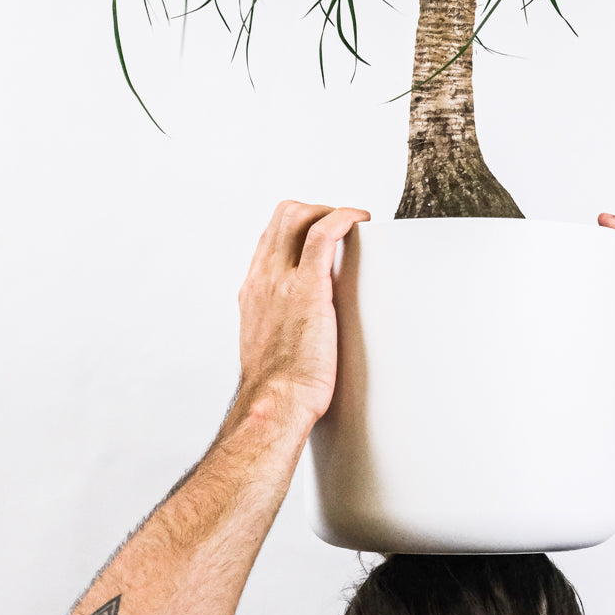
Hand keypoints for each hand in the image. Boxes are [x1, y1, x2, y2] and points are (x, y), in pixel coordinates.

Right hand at [235, 199, 370, 428]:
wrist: (276, 404)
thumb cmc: (278, 388)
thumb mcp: (270, 344)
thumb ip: (280, 323)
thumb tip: (303, 324)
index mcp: (253, 290)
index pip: (270, 237)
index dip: (299, 226)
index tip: (322, 232)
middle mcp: (262, 278)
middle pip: (282, 216)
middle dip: (315, 210)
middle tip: (341, 226)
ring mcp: (282, 280)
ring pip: (297, 215)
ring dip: (329, 210)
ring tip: (353, 224)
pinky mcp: (308, 288)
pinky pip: (323, 234)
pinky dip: (343, 217)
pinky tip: (361, 219)